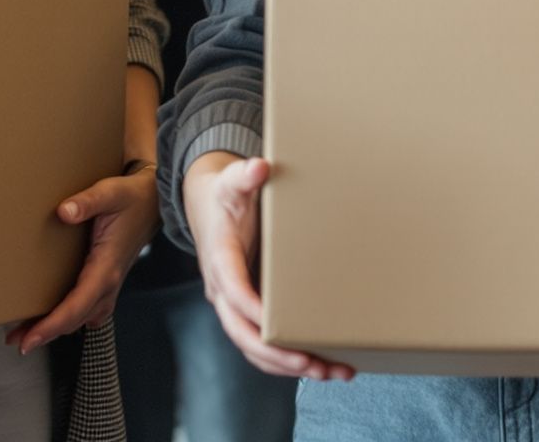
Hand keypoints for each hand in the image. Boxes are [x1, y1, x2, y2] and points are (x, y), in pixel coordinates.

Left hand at [5, 164, 161, 353]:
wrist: (154, 200)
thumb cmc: (132, 197)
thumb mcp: (111, 192)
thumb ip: (88, 201)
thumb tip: (64, 212)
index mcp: (107, 267)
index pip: (77, 305)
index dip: (52, 325)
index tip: (30, 339)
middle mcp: (109, 282)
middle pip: (76, 318)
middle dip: (46, 333)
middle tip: (16, 340)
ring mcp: (110, 285)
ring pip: (82, 317)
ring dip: (57, 328)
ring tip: (28, 332)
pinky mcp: (107, 281)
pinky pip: (88, 309)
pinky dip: (70, 318)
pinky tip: (55, 318)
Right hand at [183, 152, 355, 382]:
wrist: (210, 207)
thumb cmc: (225, 198)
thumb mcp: (231, 182)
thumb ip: (243, 176)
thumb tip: (258, 168)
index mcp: (220, 260)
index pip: (232, 290)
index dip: (250, 308)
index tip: (273, 324)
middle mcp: (224, 291)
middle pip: (242, 334)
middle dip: (276, 353)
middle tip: (309, 362)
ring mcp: (236, 305)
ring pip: (255, 348)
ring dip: (289, 365)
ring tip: (328, 371)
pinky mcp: (250, 311)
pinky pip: (264, 344)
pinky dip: (289, 358)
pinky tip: (321, 363)